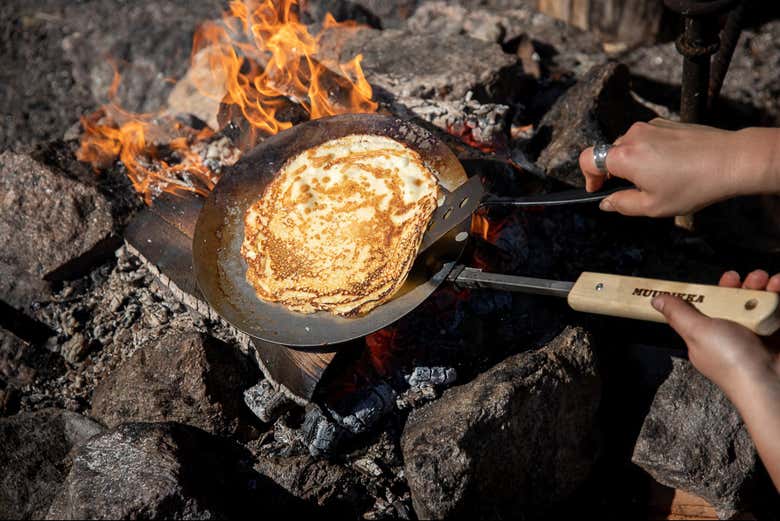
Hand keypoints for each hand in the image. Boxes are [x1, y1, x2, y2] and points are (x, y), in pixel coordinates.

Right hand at [579, 119, 779, 216]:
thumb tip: (606, 202)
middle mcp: (633, 136)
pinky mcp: (666, 122)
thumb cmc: (693, 185)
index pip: (587, 159)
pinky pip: (647, 138)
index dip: (588, 177)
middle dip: (614, 172)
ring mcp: (650, 126)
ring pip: (628, 145)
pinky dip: (649, 152)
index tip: (597, 189)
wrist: (731, 160)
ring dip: (633, 162)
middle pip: (608, 153)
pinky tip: (670, 166)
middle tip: (632, 190)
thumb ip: (622, 204)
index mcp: (624, 157)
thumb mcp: (653, 206)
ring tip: (657, 179)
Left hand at [652, 270, 779, 491]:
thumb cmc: (731, 360)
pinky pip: (775, 310)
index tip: (729, 278)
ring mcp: (754, 335)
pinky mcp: (775, 335)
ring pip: (757, 303)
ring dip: (764, 287)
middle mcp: (730, 334)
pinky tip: (779, 286)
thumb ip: (678, 314)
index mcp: (706, 336)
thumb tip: (657, 300)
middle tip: (753, 278)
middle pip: (736, 300)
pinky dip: (778, 296)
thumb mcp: (697, 332)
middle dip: (746, 285)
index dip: (719, 290)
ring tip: (770, 281)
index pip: (709, 305)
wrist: (770, 382)